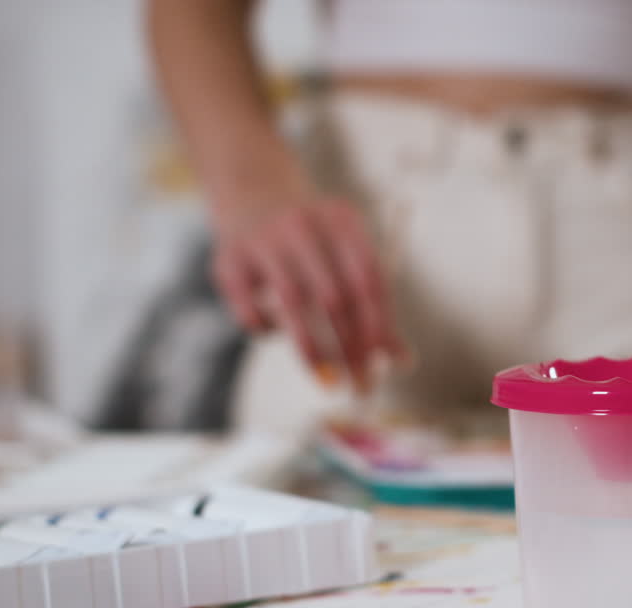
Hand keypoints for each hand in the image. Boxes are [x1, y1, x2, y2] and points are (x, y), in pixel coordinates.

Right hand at [210, 188, 404, 391]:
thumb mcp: (347, 258)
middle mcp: (302, 223)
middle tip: (360, 384)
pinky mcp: (227, 261)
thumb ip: (374, 307)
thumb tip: (404, 363)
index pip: (369, 280)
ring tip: (327, 380)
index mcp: (341, 219)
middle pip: (335, 296)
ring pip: (293, 304)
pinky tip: (278, 333)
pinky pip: (251, 310)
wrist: (252, 198)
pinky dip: (268, 331)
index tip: (386, 365)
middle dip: (350, 347)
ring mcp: (262, 240)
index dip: (379, 326)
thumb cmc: (316, 244)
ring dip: (312, 349)